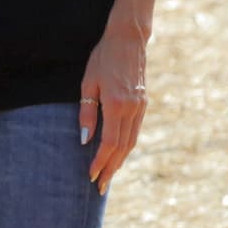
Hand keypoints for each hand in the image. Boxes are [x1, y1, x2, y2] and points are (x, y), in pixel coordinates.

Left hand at [79, 20, 149, 196]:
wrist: (128, 40)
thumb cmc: (102, 59)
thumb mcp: (88, 84)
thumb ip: (86, 113)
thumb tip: (84, 140)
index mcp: (117, 105)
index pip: (108, 143)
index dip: (100, 162)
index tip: (91, 175)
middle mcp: (132, 109)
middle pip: (122, 148)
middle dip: (110, 169)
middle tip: (100, 187)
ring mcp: (140, 107)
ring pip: (131, 142)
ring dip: (120, 161)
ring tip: (108, 175)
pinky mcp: (143, 104)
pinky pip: (135, 131)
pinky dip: (126, 147)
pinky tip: (118, 154)